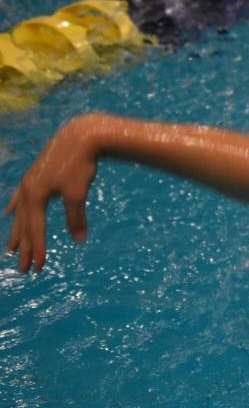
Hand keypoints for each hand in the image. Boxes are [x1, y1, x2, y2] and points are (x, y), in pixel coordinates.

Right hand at [5, 114, 101, 271]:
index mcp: (34, 197)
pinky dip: (14, 208)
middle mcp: (26, 191)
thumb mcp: (78, 194)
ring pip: (20, 214)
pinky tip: (8, 213)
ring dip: (16, 233)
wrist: (80, 137)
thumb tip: (78, 241)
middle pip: (24, 226)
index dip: (37, 251)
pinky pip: (19, 197)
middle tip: (23, 270)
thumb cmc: (80, 166)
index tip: (38, 269)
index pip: (35, 231)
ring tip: (10, 250)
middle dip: (24, 249)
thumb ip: (76, 219)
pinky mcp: (35, 176)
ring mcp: (28, 183)